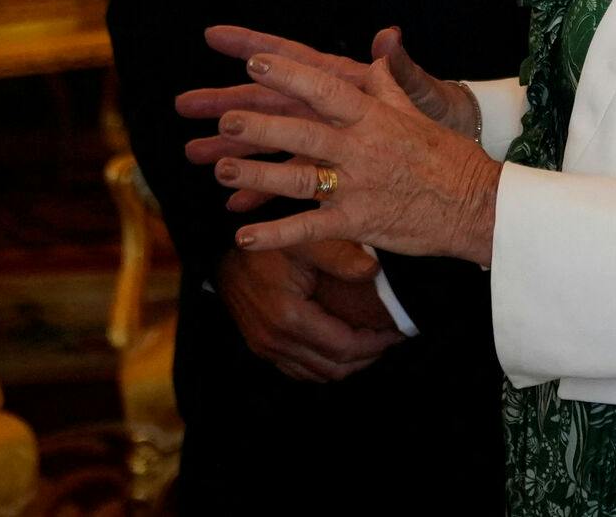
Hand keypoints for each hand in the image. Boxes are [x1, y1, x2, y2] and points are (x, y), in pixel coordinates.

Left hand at [210, 52, 502, 264]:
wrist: (478, 206)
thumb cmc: (448, 155)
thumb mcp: (416, 110)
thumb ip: (388, 81)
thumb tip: (381, 43)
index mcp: (372, 115)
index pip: (323, 86)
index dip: (287, 74)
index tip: (254, 60)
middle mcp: (361, 147)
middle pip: (301, 131)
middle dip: (260, 125)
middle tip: (223, 118)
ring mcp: (358, 185)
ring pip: (298, 178)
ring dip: (256, 175)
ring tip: (221, 169)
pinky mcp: (358, 222)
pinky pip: (309, 228)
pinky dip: (275, 233)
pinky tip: (243, 237)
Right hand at [215, 240, 404, 381]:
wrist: (219, 249)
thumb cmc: (266, 242)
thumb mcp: (305, 241)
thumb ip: (341, 256)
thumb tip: (375, 270)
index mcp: (289, 318)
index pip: (344, 348)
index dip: (374, 343)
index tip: (395, 331)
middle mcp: (275, 340)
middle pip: (334, 368)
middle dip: (366, 357)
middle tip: (388, 339)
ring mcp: (265, 347)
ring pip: (318, 374)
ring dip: (346, 364)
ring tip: (369, 343)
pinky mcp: (260, 346)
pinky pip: (299, 370)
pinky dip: (323, 365)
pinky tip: (339, 347)